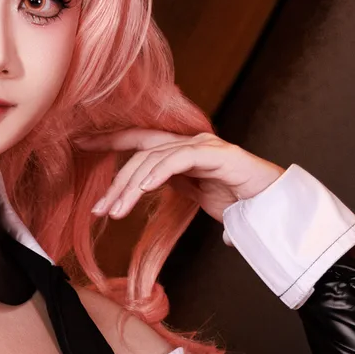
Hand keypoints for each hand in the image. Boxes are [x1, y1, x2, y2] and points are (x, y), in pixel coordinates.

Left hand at [86, 128, 281, 222]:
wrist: (274, 206)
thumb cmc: (239, 203)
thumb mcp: (194, 197)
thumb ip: (172, 190)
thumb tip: (148, 201)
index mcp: (182, 150)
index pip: (139, 141)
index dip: (110, 140)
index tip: (81, 144)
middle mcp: (190, 142)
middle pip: (141, 153)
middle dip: (116, 182)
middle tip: (99, 209)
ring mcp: (203, 145)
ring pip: (154, 158)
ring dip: (131, 187)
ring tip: (115, 213)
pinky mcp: (216, 154)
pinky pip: (178, 159)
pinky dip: (157, 173)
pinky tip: (142, 190)